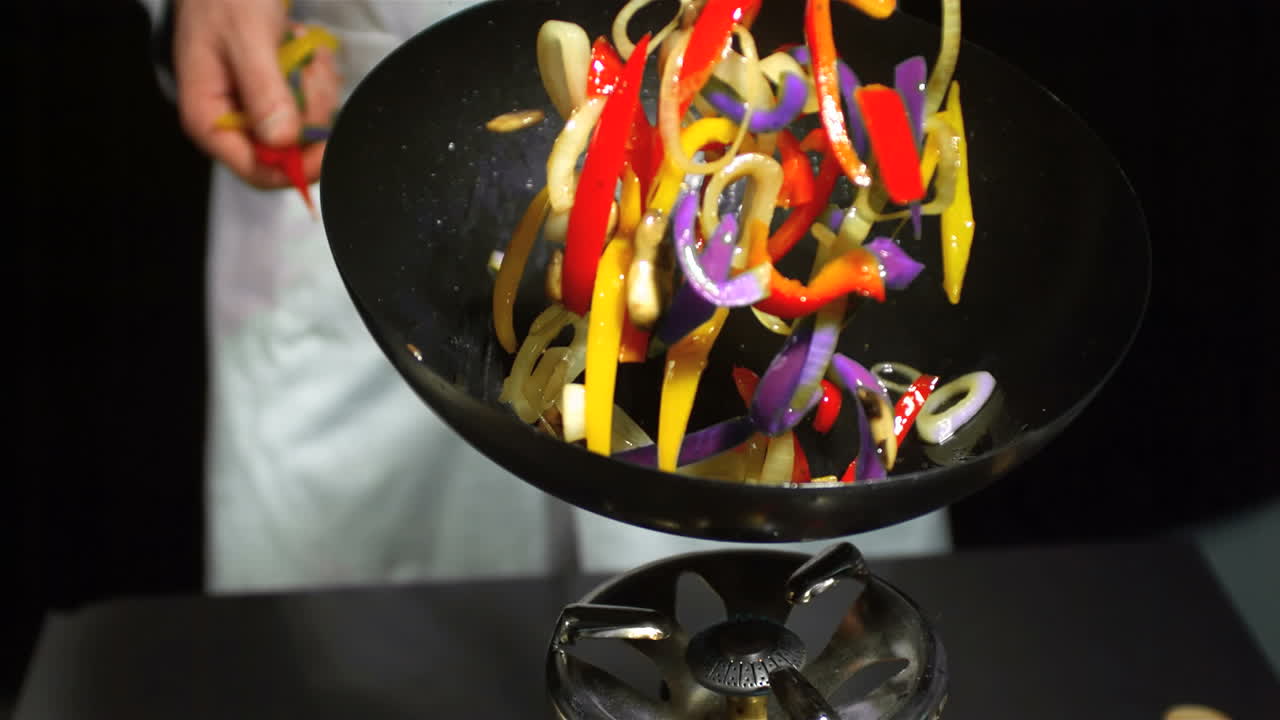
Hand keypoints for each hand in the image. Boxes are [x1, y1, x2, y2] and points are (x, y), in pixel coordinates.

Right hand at [172, 0, 341, 188]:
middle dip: (310, 111)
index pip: (256, 172)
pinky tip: (306, 51)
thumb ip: (264, 90)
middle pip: (290, 150)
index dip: (296, 167)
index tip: (325, 143)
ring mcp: (256, 109)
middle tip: (307, 68)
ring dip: (317, 88)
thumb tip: (282, 141)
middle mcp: (232, 121)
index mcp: (209, 118)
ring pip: (307, 126)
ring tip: (303, 51)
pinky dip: (318, 78)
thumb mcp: (246, 38)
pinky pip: (311, 103)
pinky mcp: (276, 95)